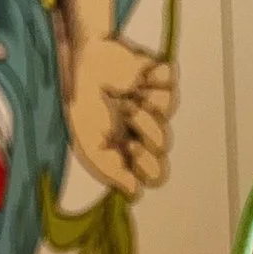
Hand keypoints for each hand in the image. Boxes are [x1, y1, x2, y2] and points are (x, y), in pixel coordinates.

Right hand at [59, 0, 173, 195]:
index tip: (130, 149)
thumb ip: (111, 171)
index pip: (155, 174)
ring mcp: (155, 104)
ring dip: (144, 103)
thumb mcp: (87, 143)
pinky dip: (153, 78)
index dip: (147, 165)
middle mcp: (145, 130)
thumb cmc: (82, 105)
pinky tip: (136, 78)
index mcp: (129, 150)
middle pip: (164, 142)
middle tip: (128, 116)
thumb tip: (136, 193)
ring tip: (124, 96)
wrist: (82, 59)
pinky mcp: (160, 78)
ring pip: (168, 111)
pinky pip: (170, 83)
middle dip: (148, 130)